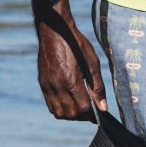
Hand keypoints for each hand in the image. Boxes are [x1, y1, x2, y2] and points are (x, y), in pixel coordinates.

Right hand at [33, 0, 107, 120]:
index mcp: (71, 80)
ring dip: (70, 114)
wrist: (54, 30)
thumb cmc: (76, 44)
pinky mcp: (42, 84)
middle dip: (82, 116)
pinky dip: (60, 109)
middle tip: (90, 109)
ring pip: (59, 113)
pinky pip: (50, 105)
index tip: (99, 112)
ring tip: (79, 106)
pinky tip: (68, 100)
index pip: (84, 109)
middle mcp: (57, 86)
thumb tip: (103, 107)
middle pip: (71, 114)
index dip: (93, 113)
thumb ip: (97, 86)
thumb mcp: (92, 62)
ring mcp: (48, 86)